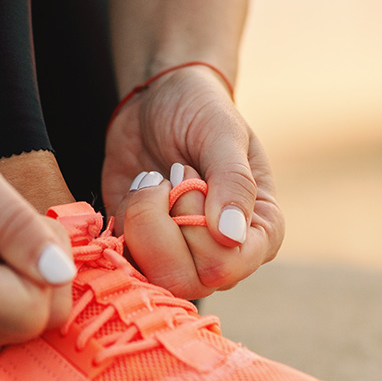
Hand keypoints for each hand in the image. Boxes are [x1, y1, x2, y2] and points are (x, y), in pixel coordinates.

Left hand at [102, 66, 283, 299]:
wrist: (159, 100)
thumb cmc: (201, 111)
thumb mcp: (223, 133)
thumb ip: (233, 180)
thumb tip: (231, 236)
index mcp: (260, 233)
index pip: (226, 266)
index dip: (196, 226)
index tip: (189, 176)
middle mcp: (225, 256)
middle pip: (185, 280)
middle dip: (161, 223)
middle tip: (166, 178)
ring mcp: (182, 259)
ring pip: (149, 277)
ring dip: (139, 220)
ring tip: (151, 182)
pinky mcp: (143, 252)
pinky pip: (122, 261)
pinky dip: (121, 223)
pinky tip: (138, 191)